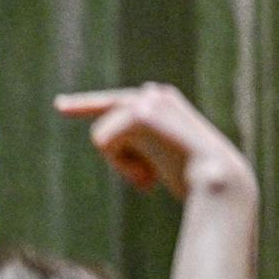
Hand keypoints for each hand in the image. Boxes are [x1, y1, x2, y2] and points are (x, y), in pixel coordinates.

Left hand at [55, 83, 251, 197]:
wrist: (220, 183)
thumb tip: (133, 152)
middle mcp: (155, 94)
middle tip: (144, 180)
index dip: (84, 105)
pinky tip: (150, 177)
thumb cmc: (198, 180)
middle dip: (119, 162)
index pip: (114, 103)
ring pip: (102, 138)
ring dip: (123, 167)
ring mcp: (148, 100)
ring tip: (153, 178)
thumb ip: (150, 149)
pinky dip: (123, 167)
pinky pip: (104, 143)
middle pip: (104, 131)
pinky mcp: (139, 113)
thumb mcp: (169, 161)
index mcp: (164, 102)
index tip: (59, 105)